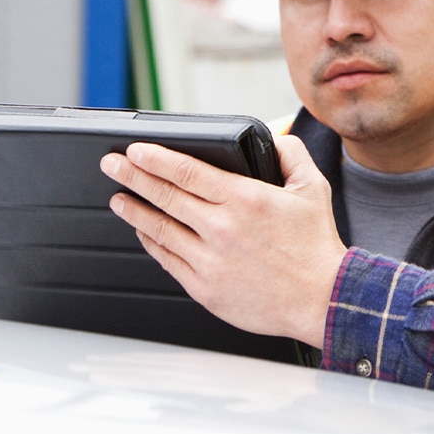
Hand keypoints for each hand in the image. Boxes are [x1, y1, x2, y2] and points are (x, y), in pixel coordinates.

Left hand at [100, 135, 344, 348]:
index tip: (135, 150)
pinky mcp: (205, 288)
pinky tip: (144, 232)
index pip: (188, 171)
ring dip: (135, 211)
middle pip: (165, 196)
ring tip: (119, 198)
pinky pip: (169, 260)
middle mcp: (221, 228)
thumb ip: (291, 153)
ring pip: (160, 229)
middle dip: (133, 177)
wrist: (321, 299)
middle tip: (111, 164)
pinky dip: (152, 243)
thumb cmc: (316, 246)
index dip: (156, 159)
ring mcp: (209, 260)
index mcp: (245, 199)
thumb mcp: (313, 187)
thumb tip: (273, 135)